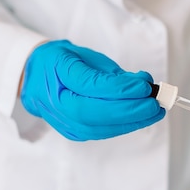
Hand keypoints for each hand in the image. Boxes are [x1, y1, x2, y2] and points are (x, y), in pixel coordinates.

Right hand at [20, 40, 164, 140]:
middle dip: (130, 110)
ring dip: (132, 121)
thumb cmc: (62, 63)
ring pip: (100, 127)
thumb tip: (144, 82)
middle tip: (156, 104)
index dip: (121, 89)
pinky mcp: (74, 133)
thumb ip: (114, 73)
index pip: (91, 86)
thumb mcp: (85, 56)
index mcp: (56, 73)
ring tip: (155, 111)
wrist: (34, 79)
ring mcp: (63, 121)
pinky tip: (140, 118)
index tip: (145, 86)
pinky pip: (102, 132)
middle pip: (95, 112)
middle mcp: (56, 102)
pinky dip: (124, 125)